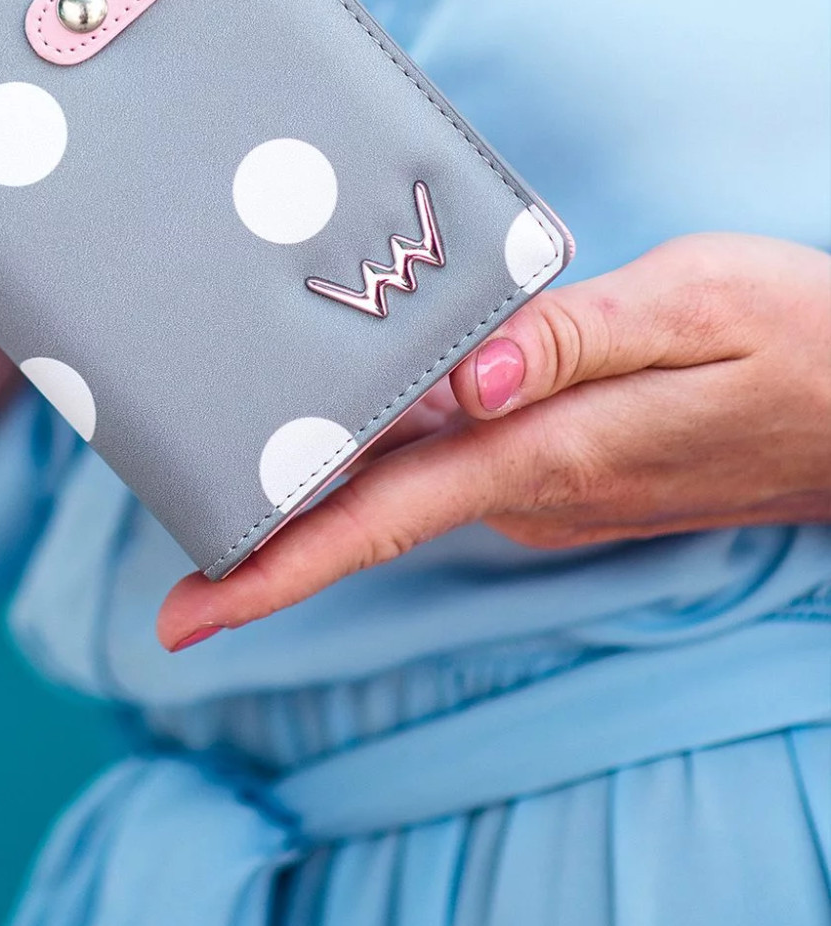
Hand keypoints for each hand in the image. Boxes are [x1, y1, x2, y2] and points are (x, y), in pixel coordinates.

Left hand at [158, 232, 830, 649]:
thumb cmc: (792, 339)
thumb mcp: (687, 309)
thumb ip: (569, 343)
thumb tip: (459, 383)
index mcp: (547, 455)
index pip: (382, 523)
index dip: (276, 570)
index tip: (184, 617)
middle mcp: (534, 486)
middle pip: (371, 505)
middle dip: (264, 514)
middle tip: (157, 478)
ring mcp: (550, 484)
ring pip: (406, 476)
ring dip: (318, 463)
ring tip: (217, 426)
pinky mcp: (564, 462)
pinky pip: (448, 456)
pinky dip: (383, 434)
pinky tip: (340, 393)